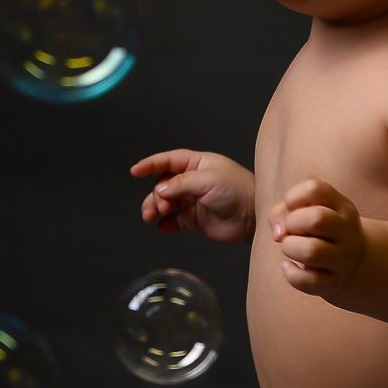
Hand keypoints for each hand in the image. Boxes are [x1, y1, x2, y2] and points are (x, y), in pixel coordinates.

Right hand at [130, 148, 254, 243]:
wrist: (253, 216)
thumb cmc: (237, 190)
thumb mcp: (209, 180)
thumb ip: (182, 183)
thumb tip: (160, 189)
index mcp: (197, 164)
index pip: (169, 161)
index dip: (151, 164)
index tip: (135, 171)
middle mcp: (192, 181)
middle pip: (163, 184)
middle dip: (156, 194)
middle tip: (160, 205)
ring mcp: (193, 201)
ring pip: (165, 203)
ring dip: (155, 208)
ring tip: (152, 216)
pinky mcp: (194, 220)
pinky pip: (173, 221)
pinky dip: (164, 224)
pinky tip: (161, 227)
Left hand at [268, 174, 364, 297]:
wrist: (354, 262)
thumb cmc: (320, 230)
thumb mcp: (308, 211)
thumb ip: (283, 212)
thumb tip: (278, 233)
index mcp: (342, 206)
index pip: (315, 189)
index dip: (293, 196)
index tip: (291, 208)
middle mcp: (347, 231)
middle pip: (317, 219)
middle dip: (292, 223)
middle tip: (290, 230)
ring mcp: (343, 259)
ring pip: (313, 251)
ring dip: (290, 247)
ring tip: (290, 247)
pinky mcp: (334, 283)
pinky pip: (309, 282)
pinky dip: (291, 274)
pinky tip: (289, 267)